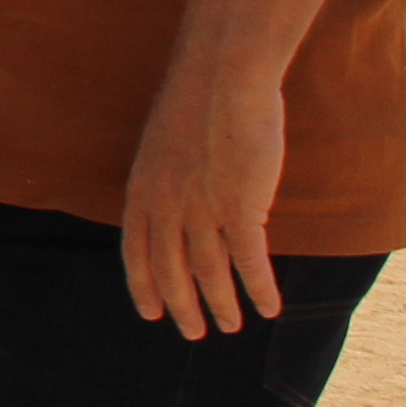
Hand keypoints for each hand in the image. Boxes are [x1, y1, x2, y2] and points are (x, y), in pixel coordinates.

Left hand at [117, 60, 287, 338]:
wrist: (222, 74)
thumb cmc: (198, 99)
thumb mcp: (165, 142)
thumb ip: (167, 176)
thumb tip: (176, 200)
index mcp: (141, 189)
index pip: (135, 252)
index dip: (144, 286)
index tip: (152, 313)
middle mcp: (165, 205)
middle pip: (171, 270)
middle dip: (183, 306)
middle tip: (194, 332)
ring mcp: (201, 208)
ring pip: (210, 272)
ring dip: (222, 304)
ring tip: (233, 326)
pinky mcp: (240, 206)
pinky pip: (249, 262)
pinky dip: (259, 288)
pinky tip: (270, 307)